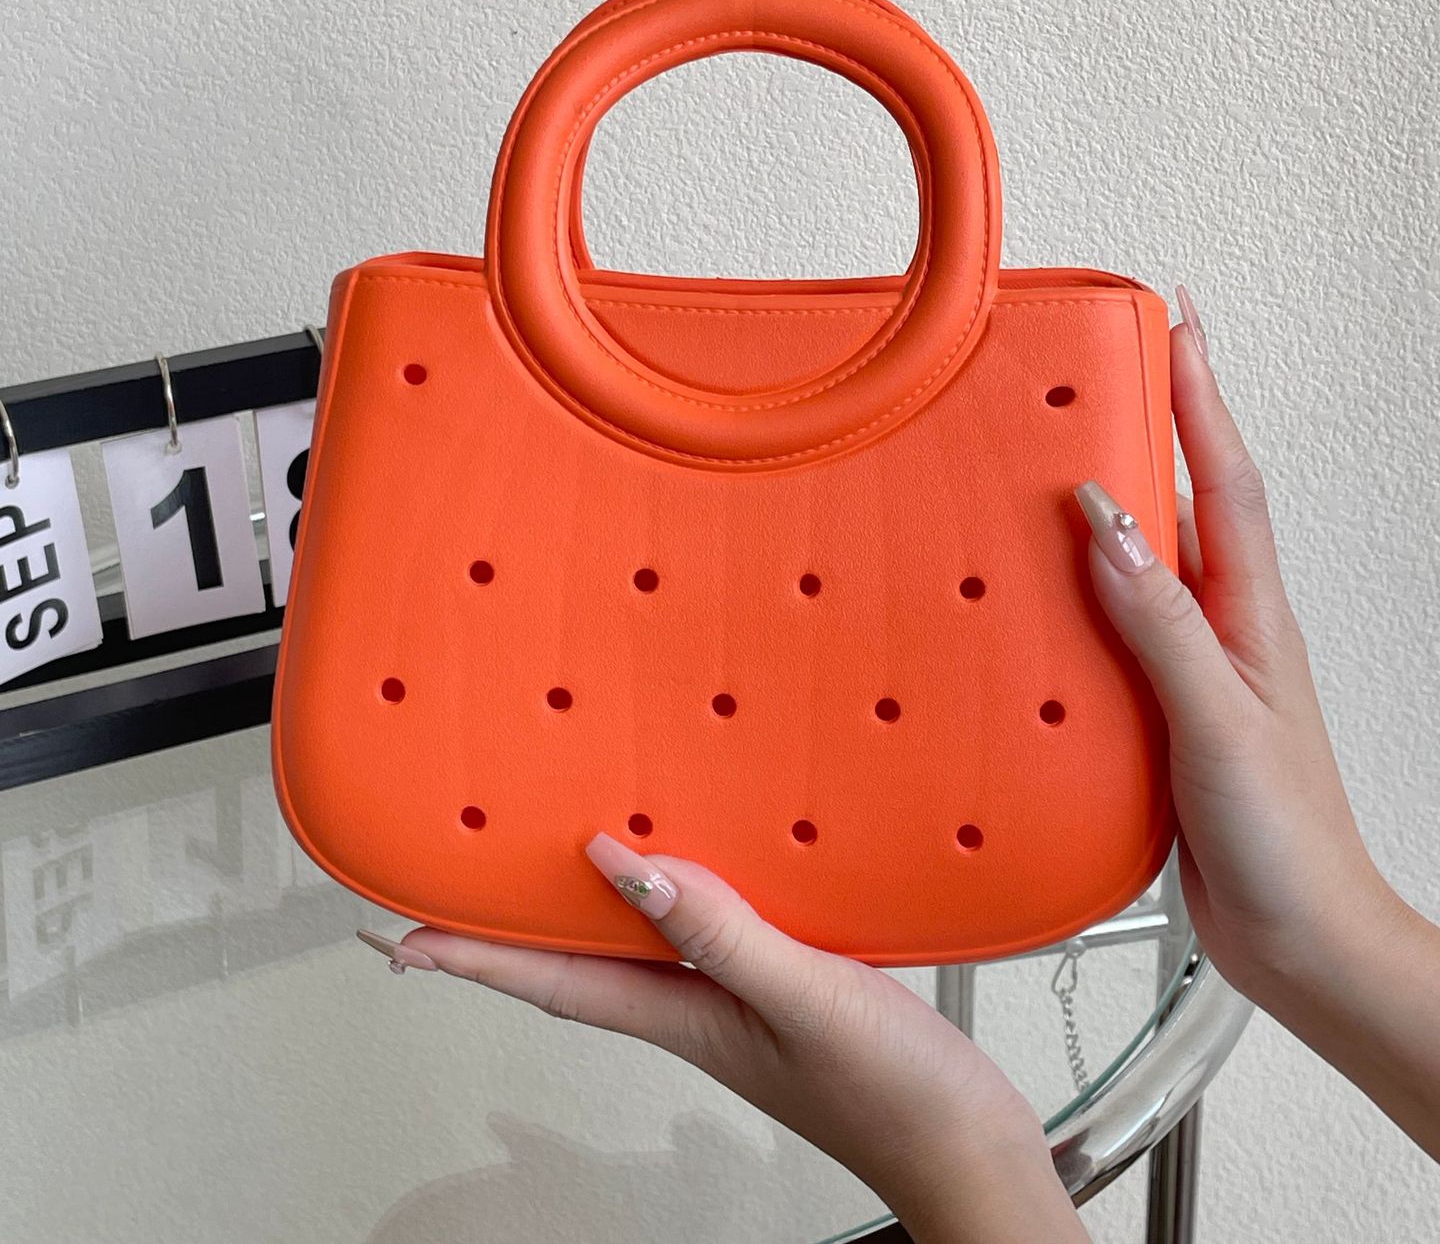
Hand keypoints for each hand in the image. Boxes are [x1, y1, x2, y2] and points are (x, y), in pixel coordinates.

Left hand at [360, 837, 1086, 1242]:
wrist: (974, 1150)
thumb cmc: (900, 1101)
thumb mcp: (804, 1003)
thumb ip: (716, 933)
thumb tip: (619, 865)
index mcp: (685, 1016)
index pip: (550, 979)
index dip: (470, 957)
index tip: (402, 931)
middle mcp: (699, 1006)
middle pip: (579, 955)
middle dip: (510, 920)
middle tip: (456, 873)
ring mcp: (742, 999)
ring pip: (642, 935)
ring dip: (588, 898)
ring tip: (549, 851)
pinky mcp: (789, 982)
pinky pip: (709, 925)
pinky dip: (682, 887)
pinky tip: (696, 858)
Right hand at [1074, 284, 1439, 1157]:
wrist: (1301, 945)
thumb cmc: (1287, 844)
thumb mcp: (1218, 722)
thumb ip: (1160, 623)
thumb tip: (1107, 520)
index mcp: (1251, 616)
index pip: (1225, 478)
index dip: (1200, 395)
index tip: (1175, 321)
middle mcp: (1225, 628)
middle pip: (1188, 497)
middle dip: (1159, 417)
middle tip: (1110, 358)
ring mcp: (1196, 669)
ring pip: (1149, 558)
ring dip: (1115, 497)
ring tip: (1061, 446)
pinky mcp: (1161, 711)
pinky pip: (1117, 626)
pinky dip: (1084, 589)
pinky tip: (1043, 591)